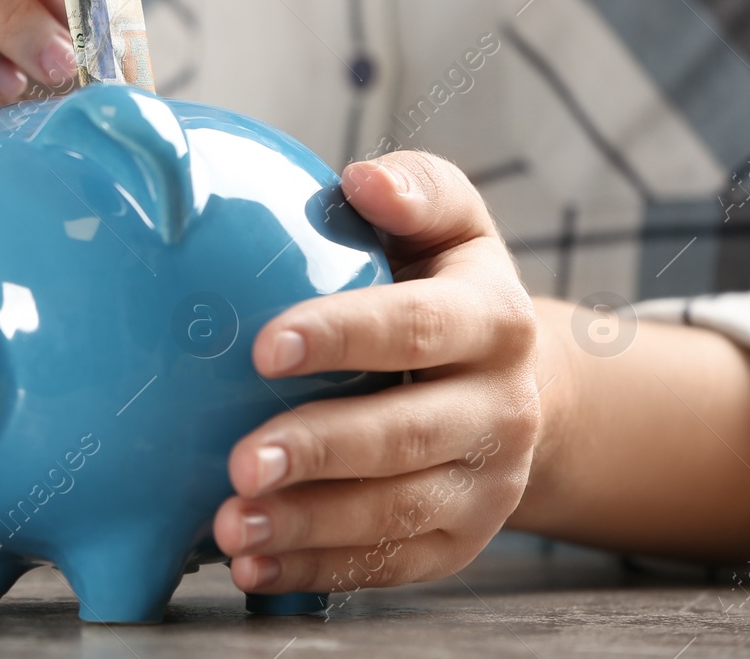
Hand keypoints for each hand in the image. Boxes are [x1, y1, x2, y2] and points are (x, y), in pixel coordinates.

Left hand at [213, 150, 541, 596]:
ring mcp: (486, 483)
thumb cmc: (448, 287)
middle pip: (408, 435)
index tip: (265, 347)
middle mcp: (502, 407)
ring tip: (232, 524)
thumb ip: (416, 190)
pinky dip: (317, 570)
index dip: (344, 337)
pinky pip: (389, 565)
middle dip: (319, 450)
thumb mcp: (451, 224)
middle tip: (240, 461)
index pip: (418, 327)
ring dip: (309, 524)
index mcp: (494, 320)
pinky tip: (253, 566)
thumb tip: (363, 179)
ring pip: (397, 513)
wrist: (518, 383)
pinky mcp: (459, 541)